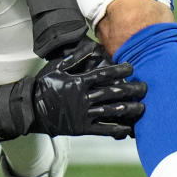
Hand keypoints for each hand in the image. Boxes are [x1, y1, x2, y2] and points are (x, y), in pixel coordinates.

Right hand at [30, 40, 146, 138]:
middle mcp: (83, 98)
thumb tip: (90, 46)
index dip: (119, 71)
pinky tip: (128, 128)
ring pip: (111, 111)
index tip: (131, 68)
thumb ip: (75, 58)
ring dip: (129, 109)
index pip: (104, 74)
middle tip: (144, 87)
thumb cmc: (44, 86)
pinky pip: (103, 129)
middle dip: (131, 90)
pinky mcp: (83, 128)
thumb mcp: (56, 68)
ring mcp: (84, 114)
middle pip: (112, 93)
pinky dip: (117, 128)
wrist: (32, 110)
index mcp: (78, 82)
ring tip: (142, 107)